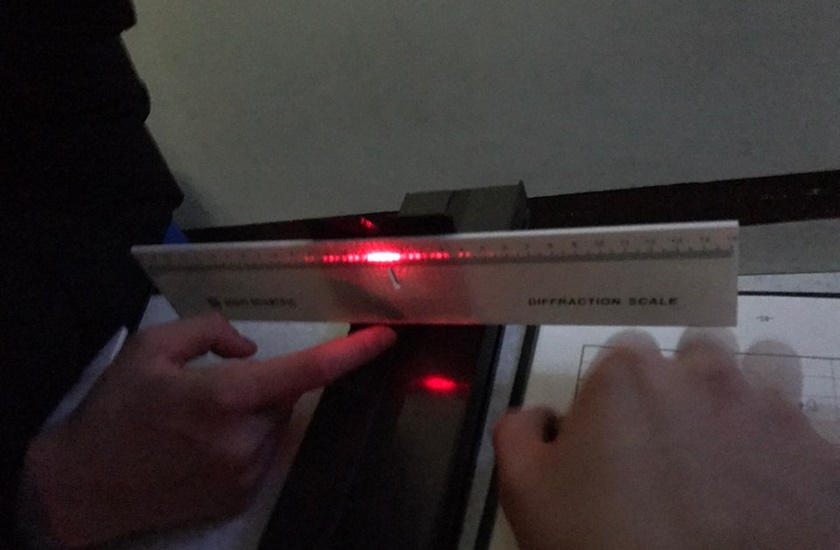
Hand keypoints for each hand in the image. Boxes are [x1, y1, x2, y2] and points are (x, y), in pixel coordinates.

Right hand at [24, 314, 395, 546]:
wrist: (83, 484)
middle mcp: (243, 441)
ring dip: (253, 415)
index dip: (351, 355)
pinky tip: (201, 447)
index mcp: (224, 398)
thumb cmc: (116, 411)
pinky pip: (262, 454)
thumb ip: (209, 330)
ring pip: (274, 426)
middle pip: (284, 397)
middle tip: (212, 390)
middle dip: (262, 385)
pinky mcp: (240, 497)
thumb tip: (250, 347)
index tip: (384, 338)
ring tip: (197, 424)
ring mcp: (244, 475)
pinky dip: (245, 442)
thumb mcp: (152, 348)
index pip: (305, 372)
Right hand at [494, 333, 839, 549]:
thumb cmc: (601, 544)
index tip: (616, 433)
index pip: (624, 354)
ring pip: (769, 366)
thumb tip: (542, 416)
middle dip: (687, 382)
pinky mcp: (824, 455)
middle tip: (677, 440)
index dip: (617, 393)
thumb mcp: (524, 492)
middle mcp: (705, 375)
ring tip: (739, 441)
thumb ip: (519, 432)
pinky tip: (779, 479)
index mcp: (629, 375)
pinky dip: (800, 446)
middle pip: (699, 350)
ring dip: (752, 391)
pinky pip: (819, 426)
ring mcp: (773, 412)